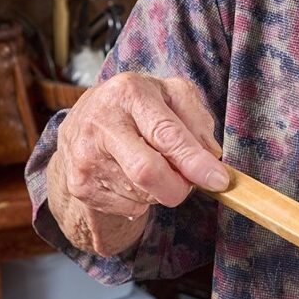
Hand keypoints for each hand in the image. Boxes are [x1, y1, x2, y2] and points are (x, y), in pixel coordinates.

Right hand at [46, 72, 226, 256]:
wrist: (85, 122)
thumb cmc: (138, 107)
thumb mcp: (172, 96)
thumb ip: (198, 120)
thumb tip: (210, 157)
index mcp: (129, 92)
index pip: (166, 134)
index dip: (195, 162)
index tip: (218, 180)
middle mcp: (101, 122)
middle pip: (147, 172)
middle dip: (178, 187)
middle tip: (189, 184)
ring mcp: (85, 156)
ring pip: (143, 194)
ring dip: (162, 190)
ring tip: (154, 166)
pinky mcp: (80, 184)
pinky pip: (129, 206)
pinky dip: (143, 199)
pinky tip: (133, 177)